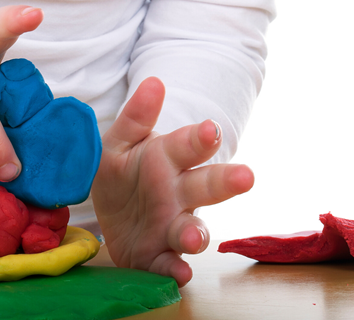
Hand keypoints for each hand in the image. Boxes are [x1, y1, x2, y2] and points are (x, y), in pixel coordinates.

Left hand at [91, 77, 253, 286]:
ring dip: (197, 233)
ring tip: (195, 237)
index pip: (189, 145)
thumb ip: (136, 117)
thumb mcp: (120, 141)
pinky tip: (178, 274)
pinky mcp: (157, 254)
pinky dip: (174, 269)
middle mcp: (177, 191)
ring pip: (192, 227)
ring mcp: (170, 224)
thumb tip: (154, 82)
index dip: (201, 138)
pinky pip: (169, 263)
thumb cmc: (122, 168)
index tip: (210, 130)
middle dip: (225, 181)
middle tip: (245, 177)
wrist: (111, 207)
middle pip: (206, 185)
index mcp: (168, 158)